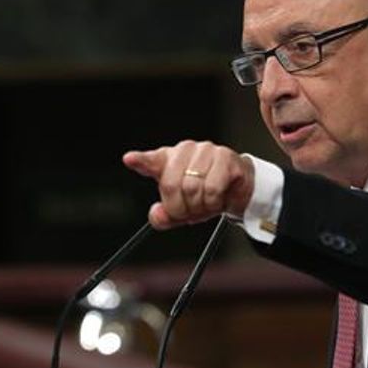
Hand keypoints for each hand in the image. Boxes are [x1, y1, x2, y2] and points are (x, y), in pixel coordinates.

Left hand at [122, 140, 254, 229]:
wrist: (238, 189)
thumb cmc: (205, 194)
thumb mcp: (181, 210)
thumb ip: (165, 216)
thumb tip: (158, 215)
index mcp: (169, 160)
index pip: (151, 160)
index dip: (140, 160)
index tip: (130, 159)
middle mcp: (185, 150)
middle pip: (170, 185)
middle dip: (180, 207)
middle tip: (189, 211)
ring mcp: (206, 151)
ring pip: (192, 188)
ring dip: (199, 206)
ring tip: (206, 204)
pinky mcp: (225, 158)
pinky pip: (212, 189)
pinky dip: (213, 203)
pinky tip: (218, 199)